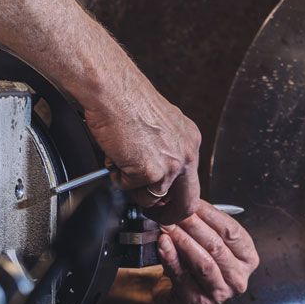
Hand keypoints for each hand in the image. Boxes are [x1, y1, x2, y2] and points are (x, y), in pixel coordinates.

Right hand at [82, 80, 201, 221]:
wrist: (112, 89)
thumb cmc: (127, 100)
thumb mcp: (159, 126)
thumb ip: (164, 151)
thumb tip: (156, 176)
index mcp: (189, 140)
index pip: (192, 182)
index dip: (177, 198)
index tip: (168, 204)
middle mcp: (186, 152)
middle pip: (187, 202)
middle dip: (168, 214)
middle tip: (154, 215)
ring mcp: (170, 165)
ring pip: (152, 198)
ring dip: (133, 188)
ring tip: (122, 161)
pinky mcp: (150, 172)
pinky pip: (130, 190)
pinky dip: (117, 178)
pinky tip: (115, 155)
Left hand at [151, 201, 258, 303]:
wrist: (184, 299)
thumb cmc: (198, 265)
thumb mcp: (209, 244)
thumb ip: (204, 225)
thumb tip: (186, 201)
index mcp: (248, 259)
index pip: (232, 232)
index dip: (211, 214)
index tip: (192, 201)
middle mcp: (238, 278)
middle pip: (217, 246)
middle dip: (193, 225)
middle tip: (175, 211)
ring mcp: (220, 293)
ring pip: (203, 262)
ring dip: (183, 240)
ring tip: (167, 225)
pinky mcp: (197, 301)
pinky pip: (182, 275)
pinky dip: (171, 257)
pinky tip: (162, 244)